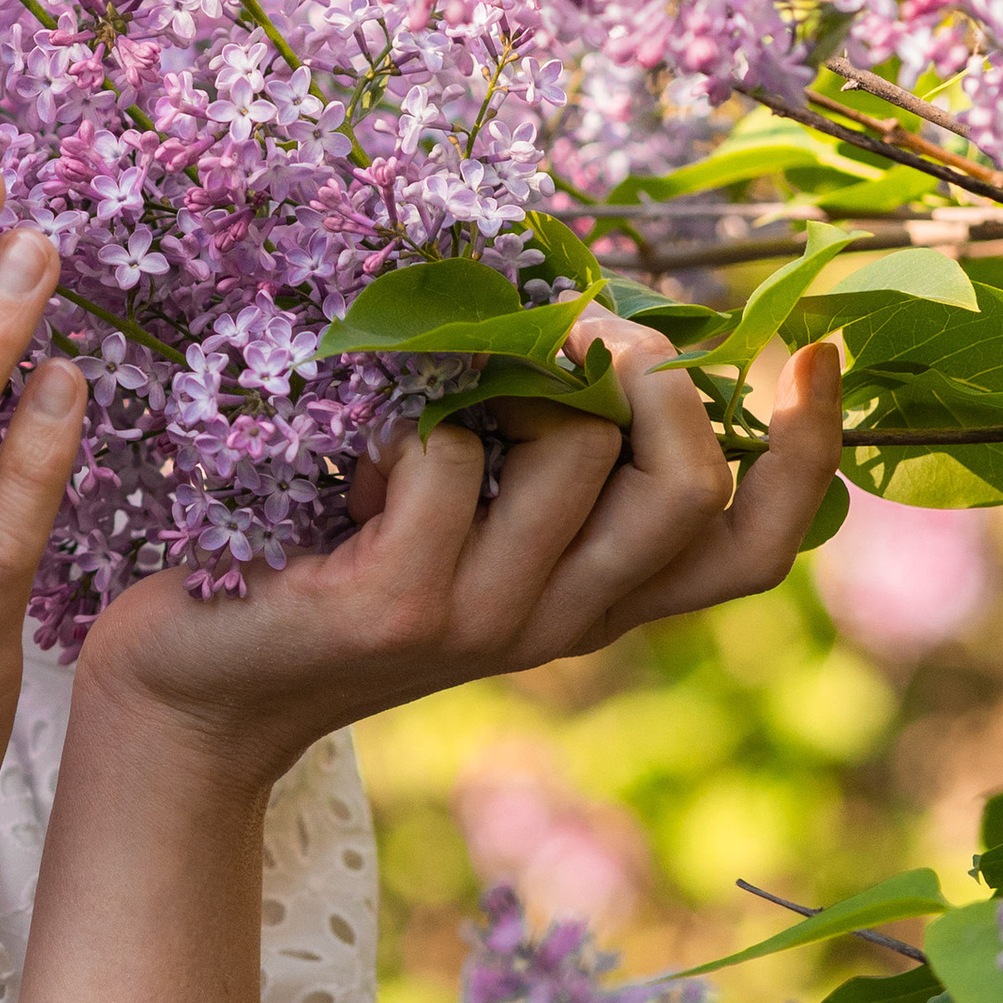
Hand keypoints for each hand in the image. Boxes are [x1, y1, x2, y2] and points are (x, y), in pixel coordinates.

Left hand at [72, 313, 843, 790]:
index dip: (809, 453)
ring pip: (580, 451)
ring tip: (424, 409)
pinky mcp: (398, 607)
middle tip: (576, 328)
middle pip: (692, 487)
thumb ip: (540, 441)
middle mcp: (558, 621)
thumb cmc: (315, 561)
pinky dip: (399, 425)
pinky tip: (344, 470)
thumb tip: (604, 318)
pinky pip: (446, 456)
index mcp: (593, 595)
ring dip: (507, 383)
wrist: (190, 684)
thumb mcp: (453, 505)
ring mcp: (484, 622)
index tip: (813, 351)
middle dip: (652, 375)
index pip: (755, 547)